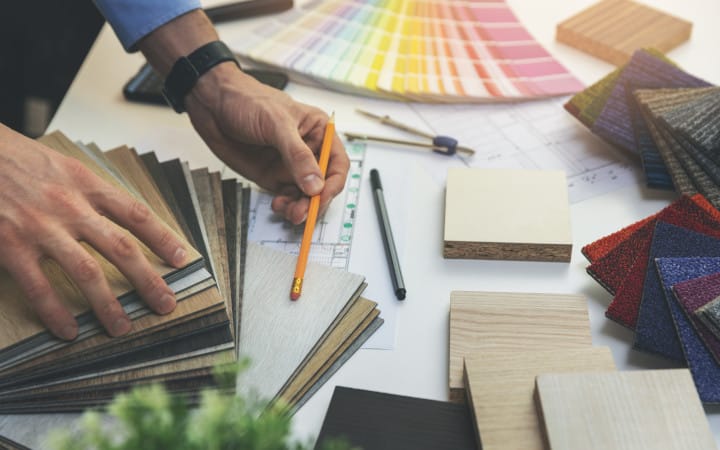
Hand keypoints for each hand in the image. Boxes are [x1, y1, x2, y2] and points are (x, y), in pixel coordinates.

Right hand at [0, 125, 189, 339]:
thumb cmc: (17, 160)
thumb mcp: (63, 167)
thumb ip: (91, 194)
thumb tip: (123, 223)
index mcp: (86, 185)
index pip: (137, 214)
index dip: (163, 239)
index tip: (182, 259)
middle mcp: (70, 206)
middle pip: (121, 248)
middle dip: (148, 280)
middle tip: (166, 304)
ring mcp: (41, 227)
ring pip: (86, 272)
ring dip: (108, 305)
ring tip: (122, 328)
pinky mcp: (10, 245)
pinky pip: (39, 286)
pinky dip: (55, 312)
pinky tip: (69, 331)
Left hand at [185, 64, 349, 223]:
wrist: (213, 104)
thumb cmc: (247, 100)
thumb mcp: (277, 124)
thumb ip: (298, 156)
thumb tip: (315, 185)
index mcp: (319, 132)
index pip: (337, 163)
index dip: (333, 183)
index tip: (321, 196)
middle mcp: (308, 151)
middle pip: (324, 184)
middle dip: (316, 201)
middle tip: (304, 212)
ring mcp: (290, 166)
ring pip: (306, 196)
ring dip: (301, 208)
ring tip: (290, 212)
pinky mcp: (273, 177)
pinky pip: (288, 198)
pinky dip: (286, 206)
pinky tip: (279, 206)